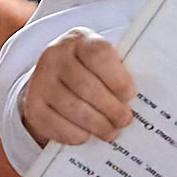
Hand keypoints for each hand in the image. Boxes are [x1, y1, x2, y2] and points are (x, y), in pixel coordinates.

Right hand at [21, 28, 134, 145]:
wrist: (55, 77)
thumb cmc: (93, 71)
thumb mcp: (106, 61)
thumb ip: (121, 74)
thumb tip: (143, 102)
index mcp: (80, 40)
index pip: (98, 55)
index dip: (117, 78)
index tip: (130, 96)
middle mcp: (55, 56)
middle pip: (85, 86)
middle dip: (110, 108)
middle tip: (125, 121)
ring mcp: (40, 80)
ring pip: (71, 107)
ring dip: (96, 124)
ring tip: (112, 132)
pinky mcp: (32, 105)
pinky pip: (55, 124)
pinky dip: (75, 134)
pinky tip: (88, 136)